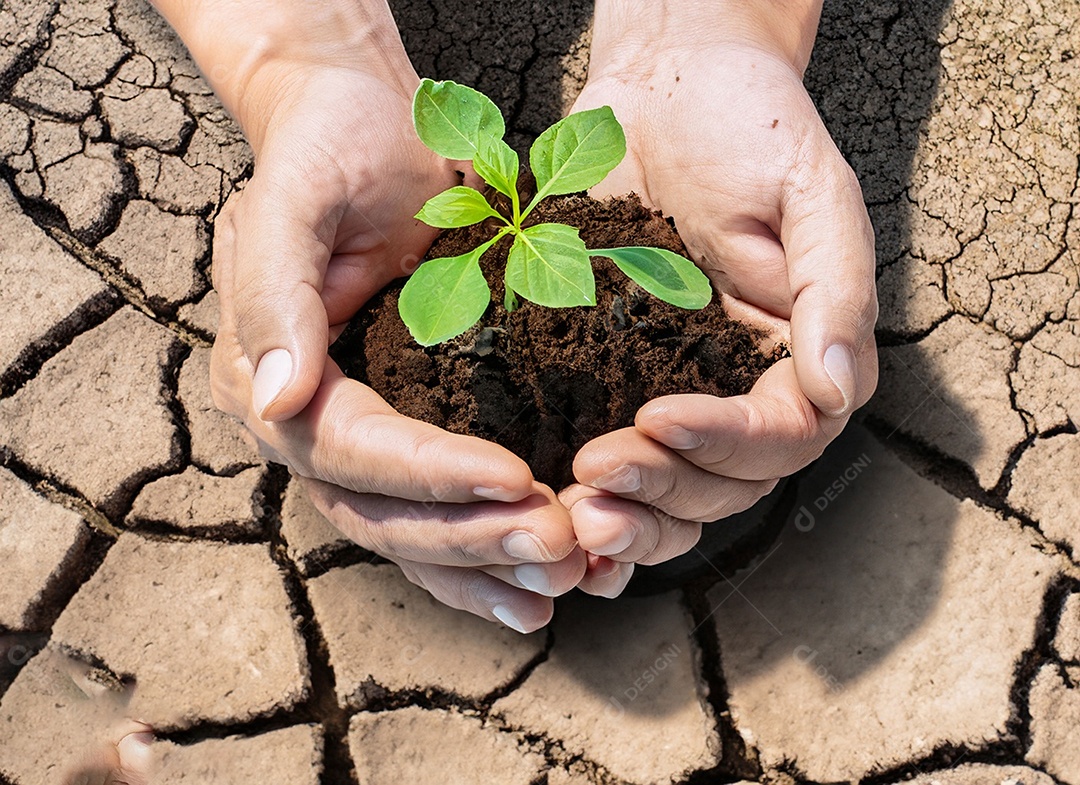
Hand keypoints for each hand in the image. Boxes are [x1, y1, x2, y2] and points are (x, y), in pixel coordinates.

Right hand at [154, 2, 584, 629]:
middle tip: (561, 542)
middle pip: (381, 512)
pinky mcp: (407, 430)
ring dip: (488, 565)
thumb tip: (277, 399)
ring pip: (412, 533)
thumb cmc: (329, 149)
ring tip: (567, 575)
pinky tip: (541, 584)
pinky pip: (438, 512)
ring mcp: (357, 436)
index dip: (429, 473)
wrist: (364, 129)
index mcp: (267, 375)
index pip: (347, 448)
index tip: (516, 478)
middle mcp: (307, 422)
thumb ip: (274, 293)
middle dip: (471, 535)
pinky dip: (485, 554)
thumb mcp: (292, 200)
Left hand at [565, 3, 878, 588]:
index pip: (779, 435)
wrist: (664, 86)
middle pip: (721, 483)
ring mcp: (673, 391)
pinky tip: (551, 510)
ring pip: (668, 492)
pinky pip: (611, 458)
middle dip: (661, 488)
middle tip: (595, 472)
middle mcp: (738, 390)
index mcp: (795, 357)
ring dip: (626, 515)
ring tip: (570, 509)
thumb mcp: (811, 193)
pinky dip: (590, 499)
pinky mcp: (609, 382)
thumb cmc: (748, 125)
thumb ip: (835, 291)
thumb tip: (836, 389)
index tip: (658, 416)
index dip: (724, 441)